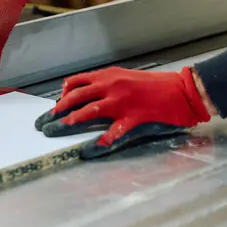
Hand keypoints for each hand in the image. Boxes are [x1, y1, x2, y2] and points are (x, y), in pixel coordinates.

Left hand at [35, 67, 211, 158]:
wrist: (183, 91)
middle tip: (43, 122)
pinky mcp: (133, 118)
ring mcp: (121, 102)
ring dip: (69, 122)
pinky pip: (111, 133)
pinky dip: (97, 143)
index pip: (76, 82)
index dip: (62, 94)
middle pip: (76, 97)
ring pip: (88, 112)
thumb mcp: (125, 77)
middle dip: (56, 110)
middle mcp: (111, 86)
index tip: (54, 106)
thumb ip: (105, 84)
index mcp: (108, 76)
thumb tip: (84, 94)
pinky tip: (86, 151)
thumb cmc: (155, 85)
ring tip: (54, 131)